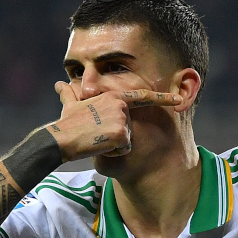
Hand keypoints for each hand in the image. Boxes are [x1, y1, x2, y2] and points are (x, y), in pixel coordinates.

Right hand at [47, 83, 181, 160]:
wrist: (60, 138)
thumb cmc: (65, 122)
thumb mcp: (69, 105)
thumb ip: (69, 94)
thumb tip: (59, 84)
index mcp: (113, 96)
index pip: (142, 96)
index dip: (163, 97)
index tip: (179, 99)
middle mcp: (121, 105)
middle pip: (130, 127)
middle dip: (116, 136)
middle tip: (97, 133)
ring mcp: (122, 119)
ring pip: (127, 141)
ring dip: (113, 145)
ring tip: (97, 139)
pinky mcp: (121, 134)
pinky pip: (124, 150)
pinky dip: (112, 152)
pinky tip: (99, 146)